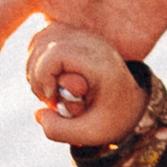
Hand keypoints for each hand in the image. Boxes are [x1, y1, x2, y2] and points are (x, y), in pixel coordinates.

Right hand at [0, 0, 166, 103]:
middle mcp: (59, 11)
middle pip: (32, 63)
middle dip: (40, 82)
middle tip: (67, 85)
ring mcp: (92, 31)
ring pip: (68, 79)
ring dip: (72, 94)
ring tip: (92, 95)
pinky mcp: (128, 43)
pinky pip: (107, 81)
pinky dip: (104, 97)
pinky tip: (116, 99)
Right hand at [26, 21, 143, 147]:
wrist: (130, 101)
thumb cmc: (114, 116)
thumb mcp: (91, 133)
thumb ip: (59, 130)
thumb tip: (38, 113)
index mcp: (99, 61)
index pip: (56, 54)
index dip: (45, 78)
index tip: (54, 99)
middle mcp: (90, 41)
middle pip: (42, 47)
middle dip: (38, 79)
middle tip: (53, 99)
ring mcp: (81, 34)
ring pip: (38, 44)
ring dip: (36, 73)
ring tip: (54, 92)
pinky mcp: (71, 33)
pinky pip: (41, 43)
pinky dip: (38, 64)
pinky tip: (51, 81)